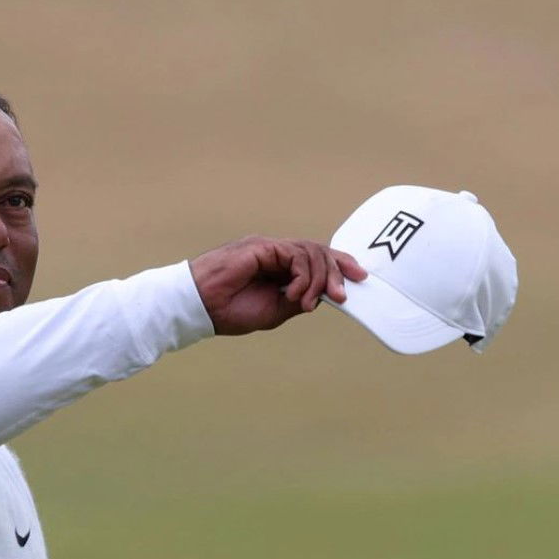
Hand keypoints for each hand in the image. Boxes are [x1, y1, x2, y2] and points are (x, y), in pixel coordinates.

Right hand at [189, 237, 366, 334]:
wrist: (200, 308)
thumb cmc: (229, 311)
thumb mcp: (275, 311)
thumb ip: (298, 300)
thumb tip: (324, 296)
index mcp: (278, 268)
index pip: (316, 259)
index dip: (339, 265)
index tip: (359, 277)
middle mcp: (275, 254)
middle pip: (319, 252)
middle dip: (336, 273)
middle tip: (341, 296)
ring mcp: (268, 248)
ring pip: (310, 252)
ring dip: (318, 279)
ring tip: (307, 302)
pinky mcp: (261, 247)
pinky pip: (295, 255)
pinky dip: (302, 276)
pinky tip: (294, 294)